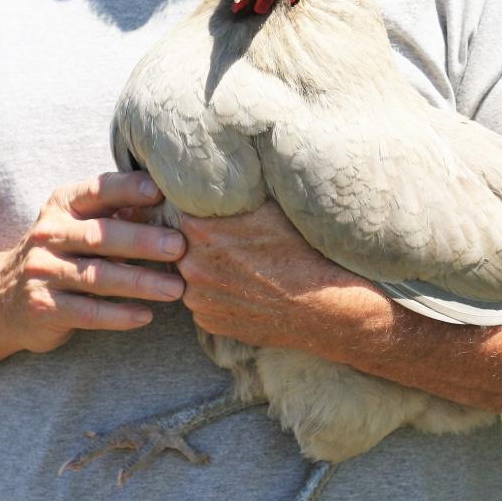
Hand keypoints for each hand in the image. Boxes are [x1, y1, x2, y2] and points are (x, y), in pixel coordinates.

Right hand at [0, 172, 185, 354]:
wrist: (1, 298)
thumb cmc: (60, 253)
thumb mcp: (77, 224)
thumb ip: (114, 213)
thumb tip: (173, 205)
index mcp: (62, 205)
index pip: (98, 190)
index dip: (128, 189)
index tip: (160, 191)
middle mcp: (49, 234)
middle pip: (100, 235)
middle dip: (142, 240)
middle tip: (179, 246)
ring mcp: (43, 271)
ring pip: (97, 276)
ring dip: (140, 282)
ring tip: (176, 289)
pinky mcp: (43, 307)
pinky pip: (87, 312)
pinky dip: (118, 315)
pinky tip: (145, 316)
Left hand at [177, 200, 377, 350]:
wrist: (322, 306)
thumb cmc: (299, 250)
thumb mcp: (267, 209)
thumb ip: (232, 196)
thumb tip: (212, 179)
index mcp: (200, 230)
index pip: (179, 209)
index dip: (196, 208)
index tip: (211, 210)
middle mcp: (190, 265)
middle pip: (181, 243)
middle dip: (198, 240)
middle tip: (229, 240)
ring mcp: (197, 298)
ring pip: (191, 274)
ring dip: (206, 268)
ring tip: (239, 267)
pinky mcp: (208, 322)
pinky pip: (203, 301)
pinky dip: (216, 294)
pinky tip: (243, 289)